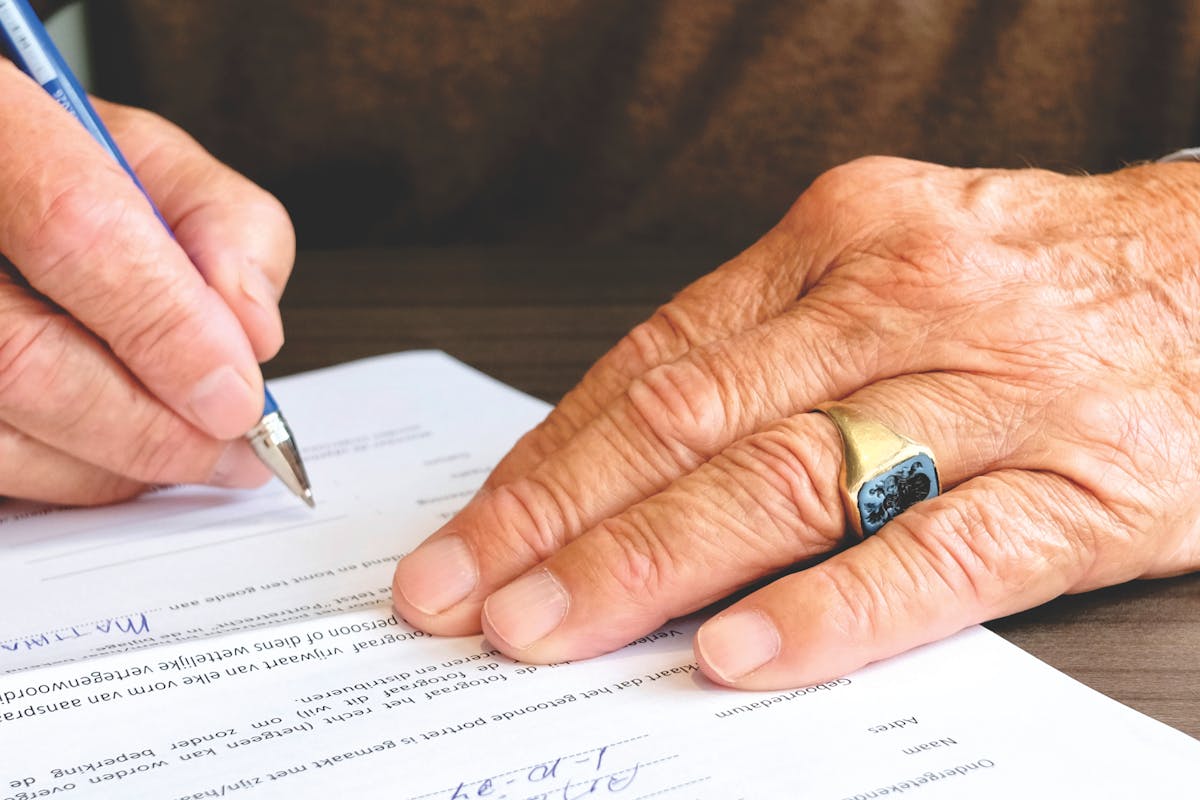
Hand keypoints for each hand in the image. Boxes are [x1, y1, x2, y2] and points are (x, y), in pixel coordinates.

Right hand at [0, 61, 293, 503]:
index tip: (239, 393)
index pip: (75, 227)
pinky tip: (112, 455)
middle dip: (154, 429)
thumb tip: (253, 334)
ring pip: (2, 436)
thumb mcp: (150, 158)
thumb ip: (223, 225)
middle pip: (24, 362)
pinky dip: (64, 476)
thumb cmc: (52, 165)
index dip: (172, 329)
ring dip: (113, 467)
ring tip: (184, 452)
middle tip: (232, 448)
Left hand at [392, 155, 1199, 688]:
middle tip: (463, 595)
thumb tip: (620, 461)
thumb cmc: (1035, 279)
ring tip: (552, 630)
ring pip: (790, 482)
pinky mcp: (1083, 486)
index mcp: (835, 242)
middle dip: (559, 521)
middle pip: (693, 423)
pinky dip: (833, 610)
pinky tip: (742, 654)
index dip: (547, 459)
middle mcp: (897, 303)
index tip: (470, 534)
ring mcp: (990, 394)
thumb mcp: (886, 270)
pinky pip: (942, 557)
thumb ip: (766, 354)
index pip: (653, 364)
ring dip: (653, 565)